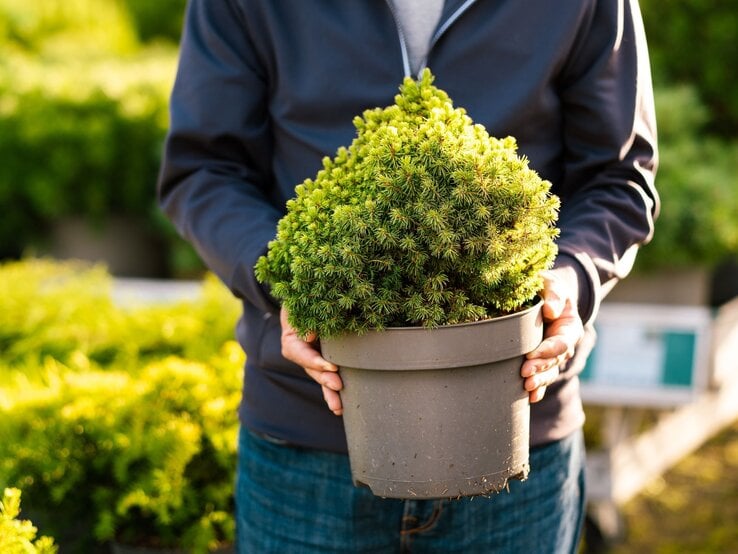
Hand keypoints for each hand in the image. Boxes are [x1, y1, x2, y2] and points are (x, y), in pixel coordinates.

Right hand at [279, 307, 343, 414]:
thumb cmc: (306, 299)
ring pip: (319, 376)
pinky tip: (341, 405)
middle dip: (324, 380)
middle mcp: (300, 351)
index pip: (300, 353)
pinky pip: (327, 375)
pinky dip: (333, 388)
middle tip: (338, 386)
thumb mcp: (301, 304)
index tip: (332, 367)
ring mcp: (312, 357)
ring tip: (338, 407)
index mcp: (291, 338)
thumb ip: (304, 317)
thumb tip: (312, 336)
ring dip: (329, 392)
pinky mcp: (324, 359)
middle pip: (311, 369)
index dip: (315, 361)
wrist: (309, 298)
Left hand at [521, 268, 583, 402]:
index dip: (548, 350)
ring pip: (550, 372)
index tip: (531, 354)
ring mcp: (555, 355)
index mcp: (569, 327)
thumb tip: (551, 311)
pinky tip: (531, 398)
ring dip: (539, 381)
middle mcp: (565, 344)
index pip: (561, 343)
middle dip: (541, 368)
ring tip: (526, 387)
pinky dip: (539, 389)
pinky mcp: (544, 360)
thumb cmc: (547, 288)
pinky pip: (544, 377)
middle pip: (555, 361)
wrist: (544, 296)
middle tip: (524, 374)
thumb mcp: (552, 284)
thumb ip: (554, 294)